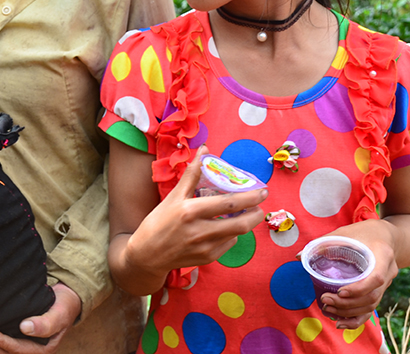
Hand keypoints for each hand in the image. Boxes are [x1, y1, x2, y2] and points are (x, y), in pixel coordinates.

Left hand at [0, 283, 80, 353]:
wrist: (66, 301)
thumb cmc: (64, 305)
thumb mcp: (60, 312)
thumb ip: (46, 322)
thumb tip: (25, 328)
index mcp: (41, 350)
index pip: (16, 349)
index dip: (0, 340)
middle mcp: (28, 352)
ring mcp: (20, 348)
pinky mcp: (13, 341)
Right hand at [119, 147, 266, 290]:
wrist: (147, 254)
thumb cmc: (158, 222)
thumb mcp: (173, 196)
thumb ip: (191, 174)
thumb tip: (205, 150)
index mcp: (190, 211)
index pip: (228, 203)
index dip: (249, 197)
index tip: (262, 190)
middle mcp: (200, 231)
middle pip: (241, 224)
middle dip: (256, 213)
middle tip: (260, 203)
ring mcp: (205, 247)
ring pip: (237, 234)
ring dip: (244, 222)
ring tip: (245, 212)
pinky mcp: (208, 258)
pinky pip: (228, 244)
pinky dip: (231, 234)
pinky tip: (225, 227)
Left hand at [309, 220, 398, 329]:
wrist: (387, 236)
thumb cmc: (362, 232)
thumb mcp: (344, 232)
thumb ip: (323, 243)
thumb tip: (298, 257)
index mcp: (383, 255)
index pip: (375, 278)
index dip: (358, 288)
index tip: (339, 291)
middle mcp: (389, 272)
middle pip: (372, 297)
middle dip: (347, 303)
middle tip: (325, 300)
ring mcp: (387, 284)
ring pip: (372, 305)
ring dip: (349, 311)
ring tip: (328, 308)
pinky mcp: (381, 291)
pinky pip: (372, 309)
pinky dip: (357, 319)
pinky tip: (341, 323)